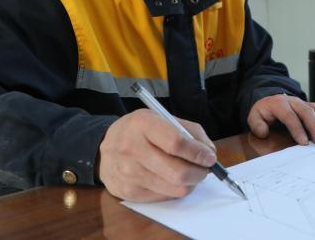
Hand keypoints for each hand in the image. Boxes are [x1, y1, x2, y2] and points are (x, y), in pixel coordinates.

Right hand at [98, 109, 216, 201]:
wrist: (105, 148)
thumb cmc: (138, 131)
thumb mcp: (161, 118)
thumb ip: (189, 131)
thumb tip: (209, 152)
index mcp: (142, 124)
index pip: (177, 143)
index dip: (198, 153)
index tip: (209, 157)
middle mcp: (132, 149)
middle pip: (178, 172)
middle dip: (199, 172)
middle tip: (204, 168)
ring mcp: (129, 173)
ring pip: (175, 188)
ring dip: (190, 183)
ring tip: (190, 173)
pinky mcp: (128, 192)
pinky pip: (164, 197)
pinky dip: (175, 189)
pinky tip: (171, 178)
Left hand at [247, 94, 314, 145]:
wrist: (270, 100)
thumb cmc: (265, 112)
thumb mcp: (254, 116)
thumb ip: (257, 124)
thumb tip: (264, 132)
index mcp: (279, 103)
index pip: (290, 115)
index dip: (297, 128)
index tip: (304, 142)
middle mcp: (294, 101)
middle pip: (307, 111)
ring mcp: (304, 102)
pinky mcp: (312, 106)